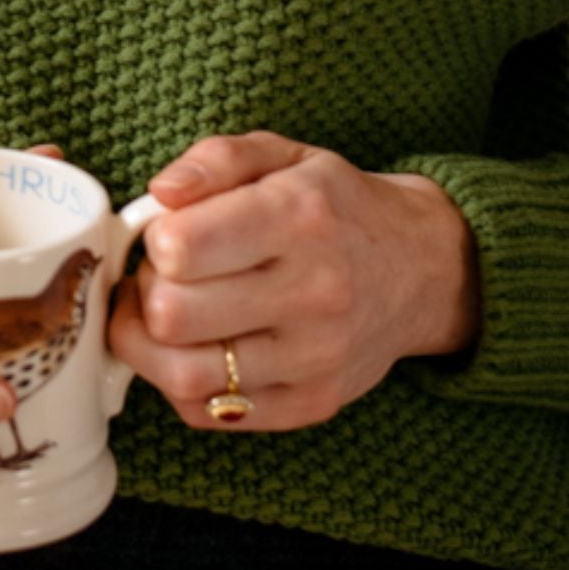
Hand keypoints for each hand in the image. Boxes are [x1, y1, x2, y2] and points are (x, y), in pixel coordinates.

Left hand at [107, 130, 481, 431]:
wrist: (421, 269)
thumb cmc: (335, 207)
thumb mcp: (282, 155)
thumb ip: (215, 160)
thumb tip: (161, 192)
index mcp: (299, 216)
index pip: (180, 248)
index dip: (154, 239)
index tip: (168, 233)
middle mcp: (313, 292)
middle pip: (171, 315)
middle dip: (147, 290)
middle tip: (165, 275)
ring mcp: (315, 358)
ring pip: (182, 375)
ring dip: (151, 344)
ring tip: (169, 313)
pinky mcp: (312, 404)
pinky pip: (207, 413)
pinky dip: (180, 382)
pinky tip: (197, 347)